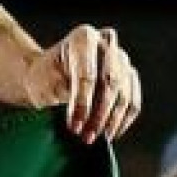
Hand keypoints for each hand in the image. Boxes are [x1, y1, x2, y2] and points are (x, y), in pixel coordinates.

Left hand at [23, 25, 140, 142]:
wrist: (50, 74)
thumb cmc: (44, 76)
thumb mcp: (43, 81)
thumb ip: (61, 92)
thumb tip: (79, 118)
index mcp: (83, 37)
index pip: (88, 74)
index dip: (82, 102)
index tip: (74, 125)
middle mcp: (107, 44)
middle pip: (111, 83)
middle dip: (98, 114)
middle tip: (85, 135)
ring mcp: (122, 60)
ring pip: (124, 94)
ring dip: (111, 121)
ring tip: (94, 138)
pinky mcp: (130, 77)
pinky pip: (132, 102)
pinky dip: (122, 121)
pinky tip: (110, 134)